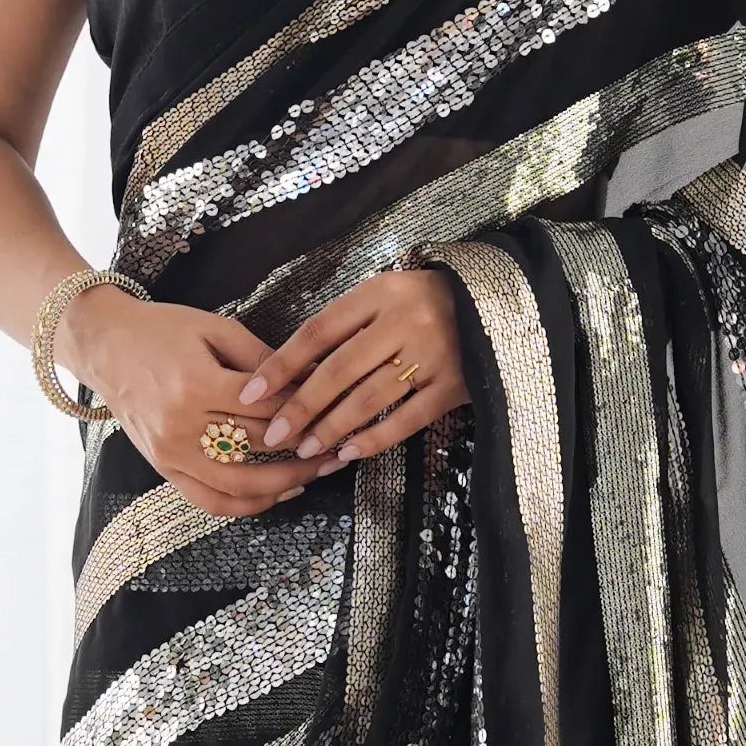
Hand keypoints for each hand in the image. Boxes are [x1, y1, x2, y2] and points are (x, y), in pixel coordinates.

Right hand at [56, 285, 315, 516]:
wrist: (106, 345)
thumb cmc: (162, 330)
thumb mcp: (217, 330)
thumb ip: (264, 360)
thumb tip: (314, 379)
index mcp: (198, 384)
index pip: (268, 409)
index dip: (307, 411)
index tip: (336, 412)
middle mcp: (182, 426)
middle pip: (259, 447)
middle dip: (306, 449)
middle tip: (340, 445)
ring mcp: (171, 453)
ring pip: (240, 485)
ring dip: (285, 484)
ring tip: (317, 473)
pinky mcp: (164, 469)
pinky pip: (210, 501)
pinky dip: (247, 504)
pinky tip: (277, 494)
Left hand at [239, 266, 466, 466]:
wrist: (493, 307)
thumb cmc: (422, 304)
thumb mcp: (383, 297)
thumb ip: (344, 326)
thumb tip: (290, 372)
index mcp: (380, 293)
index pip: (318, 332)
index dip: (282, 365)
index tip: (252, 392)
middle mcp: (405, 321)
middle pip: (340, 369)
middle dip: (301, 406)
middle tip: (274, 435)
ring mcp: (433, 355)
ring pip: (369, 398)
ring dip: (332, 427)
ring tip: (306, 448)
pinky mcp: (453, 387)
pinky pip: (406, 419)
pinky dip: (374, 439)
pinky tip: (348, 453)